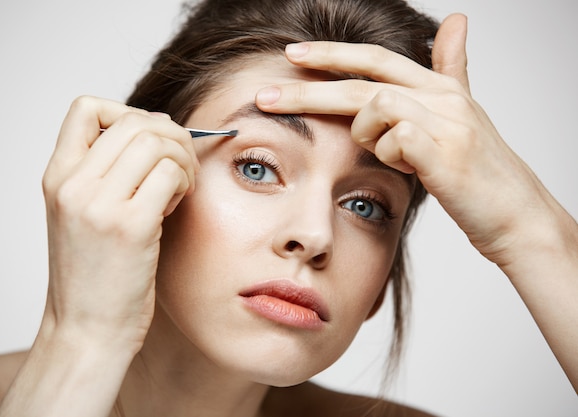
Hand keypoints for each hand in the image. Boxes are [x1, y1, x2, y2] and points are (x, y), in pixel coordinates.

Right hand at [41, 96, 196, 350]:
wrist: (87, 329)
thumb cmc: (94, 275)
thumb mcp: (82, 214)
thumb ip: (104, 173)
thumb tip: (155, 134)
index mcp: (57, 177)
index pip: (87, 108)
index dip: (128, 113)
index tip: (149, 143)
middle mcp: (73, 185)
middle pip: (135, 120)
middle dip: (172, 135)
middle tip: (181, 164)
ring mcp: (99, 204)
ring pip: (157, 141)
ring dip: (182, 158)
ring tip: (180, 187)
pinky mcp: (130, 226)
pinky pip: (171, 173)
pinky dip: (185, 182)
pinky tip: (178, 205)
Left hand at [255, 14, 560, 267]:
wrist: (515, 215)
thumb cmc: (479, 171)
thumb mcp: (462, 114)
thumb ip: (452, 69)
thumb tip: (455, 21)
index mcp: (439, 86)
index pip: (375, 59)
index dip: (332, 54)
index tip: (291, 55)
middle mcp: (442, 96)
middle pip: (361, 81)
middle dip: (307, 88)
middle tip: (266, 97)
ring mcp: (446, 122)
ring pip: (375, 106)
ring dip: (365, 134)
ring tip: (387, 155)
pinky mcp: (445, 152)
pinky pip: (394, 140)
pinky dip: (389, 155)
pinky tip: (408, 169)